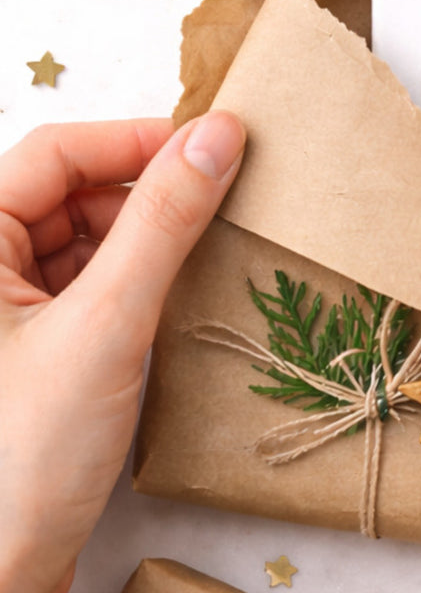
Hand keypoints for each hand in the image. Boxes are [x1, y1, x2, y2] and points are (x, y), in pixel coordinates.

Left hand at [0, 114, 244, 592]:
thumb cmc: (23, 456)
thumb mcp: (107, 323)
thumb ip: (164, 221)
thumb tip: (218, 136)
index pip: (55, 153)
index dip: (135, 140)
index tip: (216, 145)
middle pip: (70, 192)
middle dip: (147, 189)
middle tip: (226, 196)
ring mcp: (6, 312)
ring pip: (86, 239)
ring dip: (148, 236)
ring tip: (212, 246)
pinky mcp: (34, 349)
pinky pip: (92, 285)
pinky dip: (139, 280)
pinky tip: (181, 294)